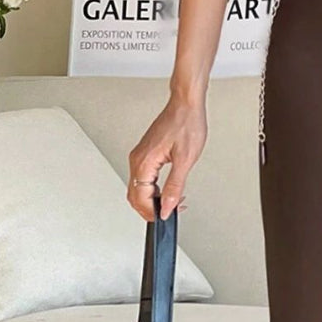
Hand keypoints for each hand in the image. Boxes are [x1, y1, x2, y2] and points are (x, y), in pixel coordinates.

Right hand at [127, 96, 207, 219]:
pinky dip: (153, 189)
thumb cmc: (186, 124)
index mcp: (144, 161)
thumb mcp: (185, 160)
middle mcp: (138, 159)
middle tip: (170, 212)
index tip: (166, 217)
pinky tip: (167, 189)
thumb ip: (174, 188)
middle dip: (151, 209)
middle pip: (135, 196)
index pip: (140, 198)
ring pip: (138, 188)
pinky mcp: (146, 153)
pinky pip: (143, 178)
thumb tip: (166, 207)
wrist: (186, 104)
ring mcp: (140, 155)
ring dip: (153, 199)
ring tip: (172, 201)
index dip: (153, 212)